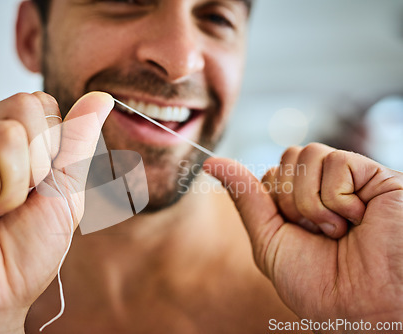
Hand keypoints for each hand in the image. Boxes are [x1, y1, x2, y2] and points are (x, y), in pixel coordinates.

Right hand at [0, 92, 112, 332]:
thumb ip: (79, 141)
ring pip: (7, 133)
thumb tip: (100, 98)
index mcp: (1, 138)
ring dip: (12, 187)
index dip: (51, 150)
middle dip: (36, 167)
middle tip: (9, 203)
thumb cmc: (24, 249)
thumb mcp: (66, 189)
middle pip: (26, 107)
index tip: (33, 189)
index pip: (40, 104)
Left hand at [205, 143, 402, 331]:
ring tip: (337, 229)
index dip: (274, 202)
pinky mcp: (377, 177)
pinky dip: (338, 198)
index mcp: (302, 204)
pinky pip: (336, 161)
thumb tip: (212, 163)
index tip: (294, 232)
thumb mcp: (268, 240)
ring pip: (307, 155)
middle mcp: (327, 188)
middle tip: (316, 232)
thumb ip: (245, 197)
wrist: (363, 308)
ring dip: (312, 202)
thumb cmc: (319, 285)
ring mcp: (352, 180)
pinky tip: (358, 219)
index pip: (272, 174)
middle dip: (290, 201)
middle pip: (287, 159)